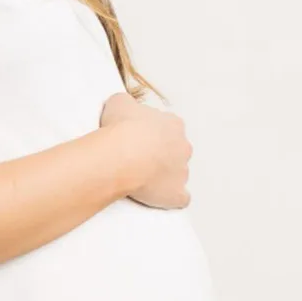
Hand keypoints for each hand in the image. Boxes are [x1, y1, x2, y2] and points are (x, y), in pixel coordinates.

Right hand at [99, 92, 191, 208]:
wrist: (122, 155)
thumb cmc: (122, 129)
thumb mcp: (119, 102)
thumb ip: (127, 104)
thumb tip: (124, 106)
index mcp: (172, 124)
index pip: (168, 128)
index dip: (152, 135)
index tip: (138, 139)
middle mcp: (182, 146)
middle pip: (176, 151)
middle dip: (161, 155)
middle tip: (139, 160)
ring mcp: (182, 171)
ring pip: (178, 174)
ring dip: (164, 177)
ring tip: (142, 180)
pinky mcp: (177, 193)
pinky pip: (179, 198)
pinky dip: (171, 198)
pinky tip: (158, 198)